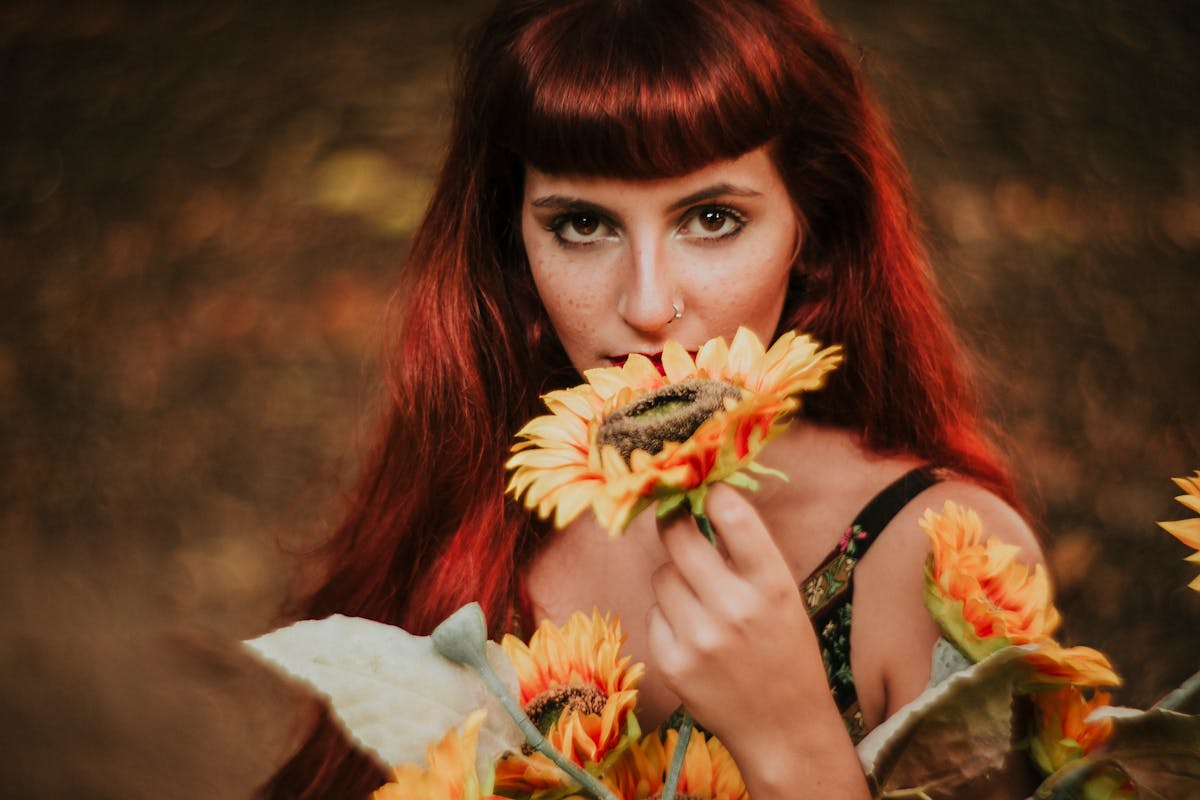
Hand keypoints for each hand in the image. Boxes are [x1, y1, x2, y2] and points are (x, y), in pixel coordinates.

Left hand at [646, 484, 868, 797]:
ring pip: (662, 575)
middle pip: (679, 538)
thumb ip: (748, 557)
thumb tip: (704, 501)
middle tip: (678, 523)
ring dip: (675, 578)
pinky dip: (668, 617)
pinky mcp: (671, 662)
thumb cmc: (786, 655)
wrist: (784, 731)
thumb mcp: (783, 599)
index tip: (706, 491)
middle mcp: (734, 609)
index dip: (713, 495)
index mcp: (772, 586)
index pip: (734, 516)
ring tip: (700, 602)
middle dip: (676, 525)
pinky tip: (692, 636)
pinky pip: (654, 614)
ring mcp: (699, 638)